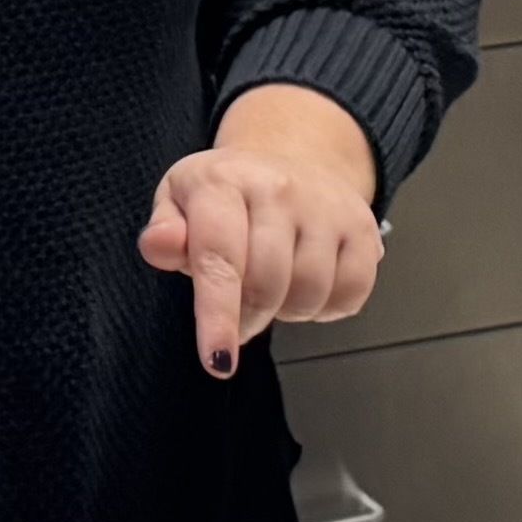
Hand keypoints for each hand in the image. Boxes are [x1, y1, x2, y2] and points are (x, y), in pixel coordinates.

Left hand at [141, 85, 384, 377]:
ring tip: (272, 286)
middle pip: (267, 285)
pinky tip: (307, 285)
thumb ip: (164, 234)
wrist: (288, 160)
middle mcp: (278, 187)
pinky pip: (350, 293)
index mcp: (223, 181)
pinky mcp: (363, 225)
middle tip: (237, 313)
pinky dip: (326, 307)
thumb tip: (158, 245)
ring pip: (310, 293)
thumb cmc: (224, 197)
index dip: (218, 315)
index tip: (218, 360)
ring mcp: (326, 205)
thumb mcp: (178, 204)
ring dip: (287, 310)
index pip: (220, 256)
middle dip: (247, 317)